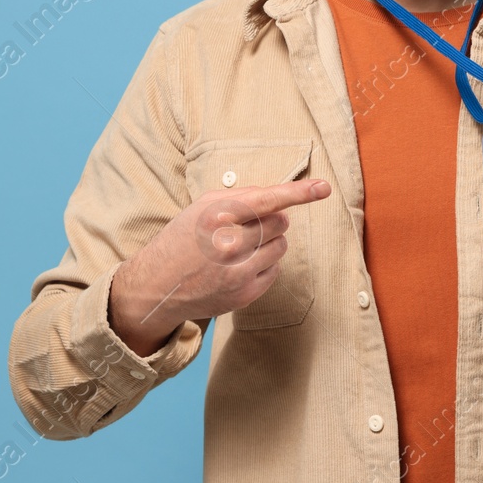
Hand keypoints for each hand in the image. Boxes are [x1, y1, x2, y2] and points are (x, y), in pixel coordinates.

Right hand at [109, 178, 331, 355]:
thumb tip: (278, 198)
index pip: (267, 200)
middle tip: (247, 226)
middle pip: (280, 222)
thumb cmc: (182, 239)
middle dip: (271, 220)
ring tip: (243, 246)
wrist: (157, 286)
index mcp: (217, 216)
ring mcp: (237, 272)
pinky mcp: (244, 294)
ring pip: (281, 246)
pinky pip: (274, 270)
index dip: (299, 192)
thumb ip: (239, 198)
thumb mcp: (201, 207)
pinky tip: (241, 265)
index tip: (324, 187)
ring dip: (270, 242)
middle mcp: (228, 244)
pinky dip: (264, 264)